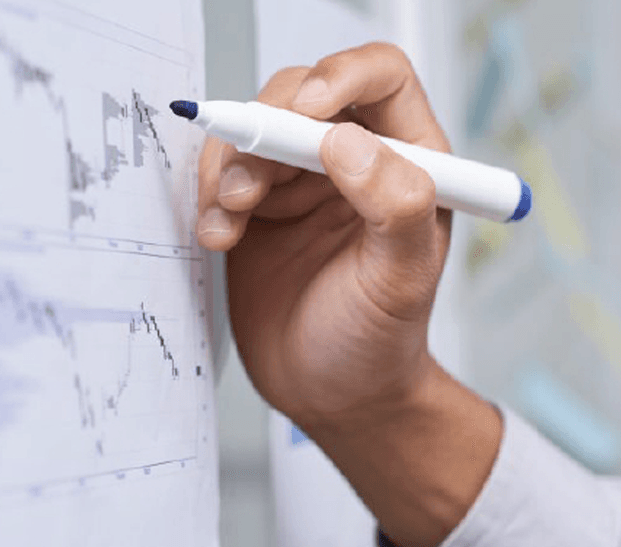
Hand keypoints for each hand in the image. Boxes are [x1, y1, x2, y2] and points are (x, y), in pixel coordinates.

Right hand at [196, 43, 452, 428]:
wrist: (332, 395)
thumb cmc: (381, 342)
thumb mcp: (401, 280)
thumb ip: (393, 207)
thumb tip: (348, 140)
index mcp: (412, 159)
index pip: (382, 76)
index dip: (341, 75)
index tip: (307, 112)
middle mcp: (357, 158)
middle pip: (302, 92)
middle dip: (266, 129)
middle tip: (248, 186)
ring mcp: (303, 179)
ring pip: (255, 127)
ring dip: (230, 164)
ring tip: (230, 220)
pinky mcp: (258, 205)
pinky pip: (222, 169)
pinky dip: (208, 194)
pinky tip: (219, 237)